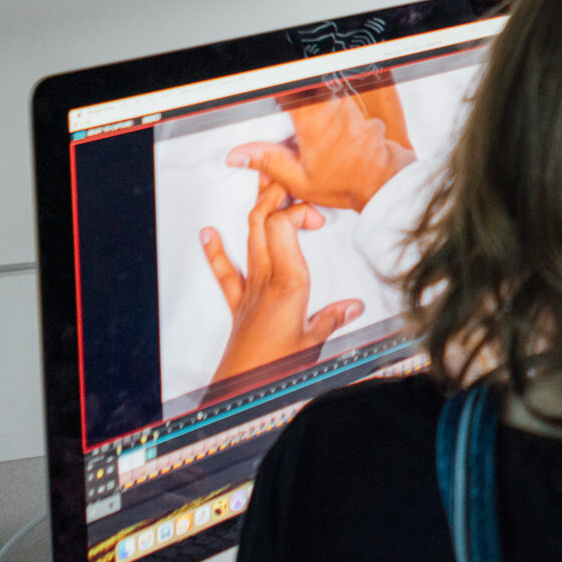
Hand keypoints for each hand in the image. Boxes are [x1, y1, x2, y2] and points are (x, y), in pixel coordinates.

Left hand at [203, 177, 365, 382]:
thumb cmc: (277, 369)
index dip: (298, 210)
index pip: (283, 226)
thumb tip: (353, 306)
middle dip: (274, 194)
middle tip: (287, 172)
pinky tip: (208, 234)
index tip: (317, 216)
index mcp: (288, 283)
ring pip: (249, 237)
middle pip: (263, 222)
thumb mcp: (315, 342)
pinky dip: (217, 250)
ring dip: (254, 209)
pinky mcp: (240, 302)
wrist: (243, 389)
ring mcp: (250, 288)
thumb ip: (332, 319)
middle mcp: (266, 279)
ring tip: (259, 184)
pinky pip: (226, 271)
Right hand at [229, 89, 416, 212]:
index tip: (270, 95)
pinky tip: (330, 130)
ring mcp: (348, 106)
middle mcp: (332, 108)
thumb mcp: (299, 180)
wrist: (384, 183)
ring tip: (310, 125)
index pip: (286, 89)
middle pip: (303, 87)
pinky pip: (338, 98)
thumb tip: (238, 156)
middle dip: (294, 98)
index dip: (276, 90)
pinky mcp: (359, 109)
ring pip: (321, 90)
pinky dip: (329, 106)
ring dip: (312, 101)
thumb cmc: (347, 183)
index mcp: (312, 120)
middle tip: (290, 118)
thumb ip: (267, 162)